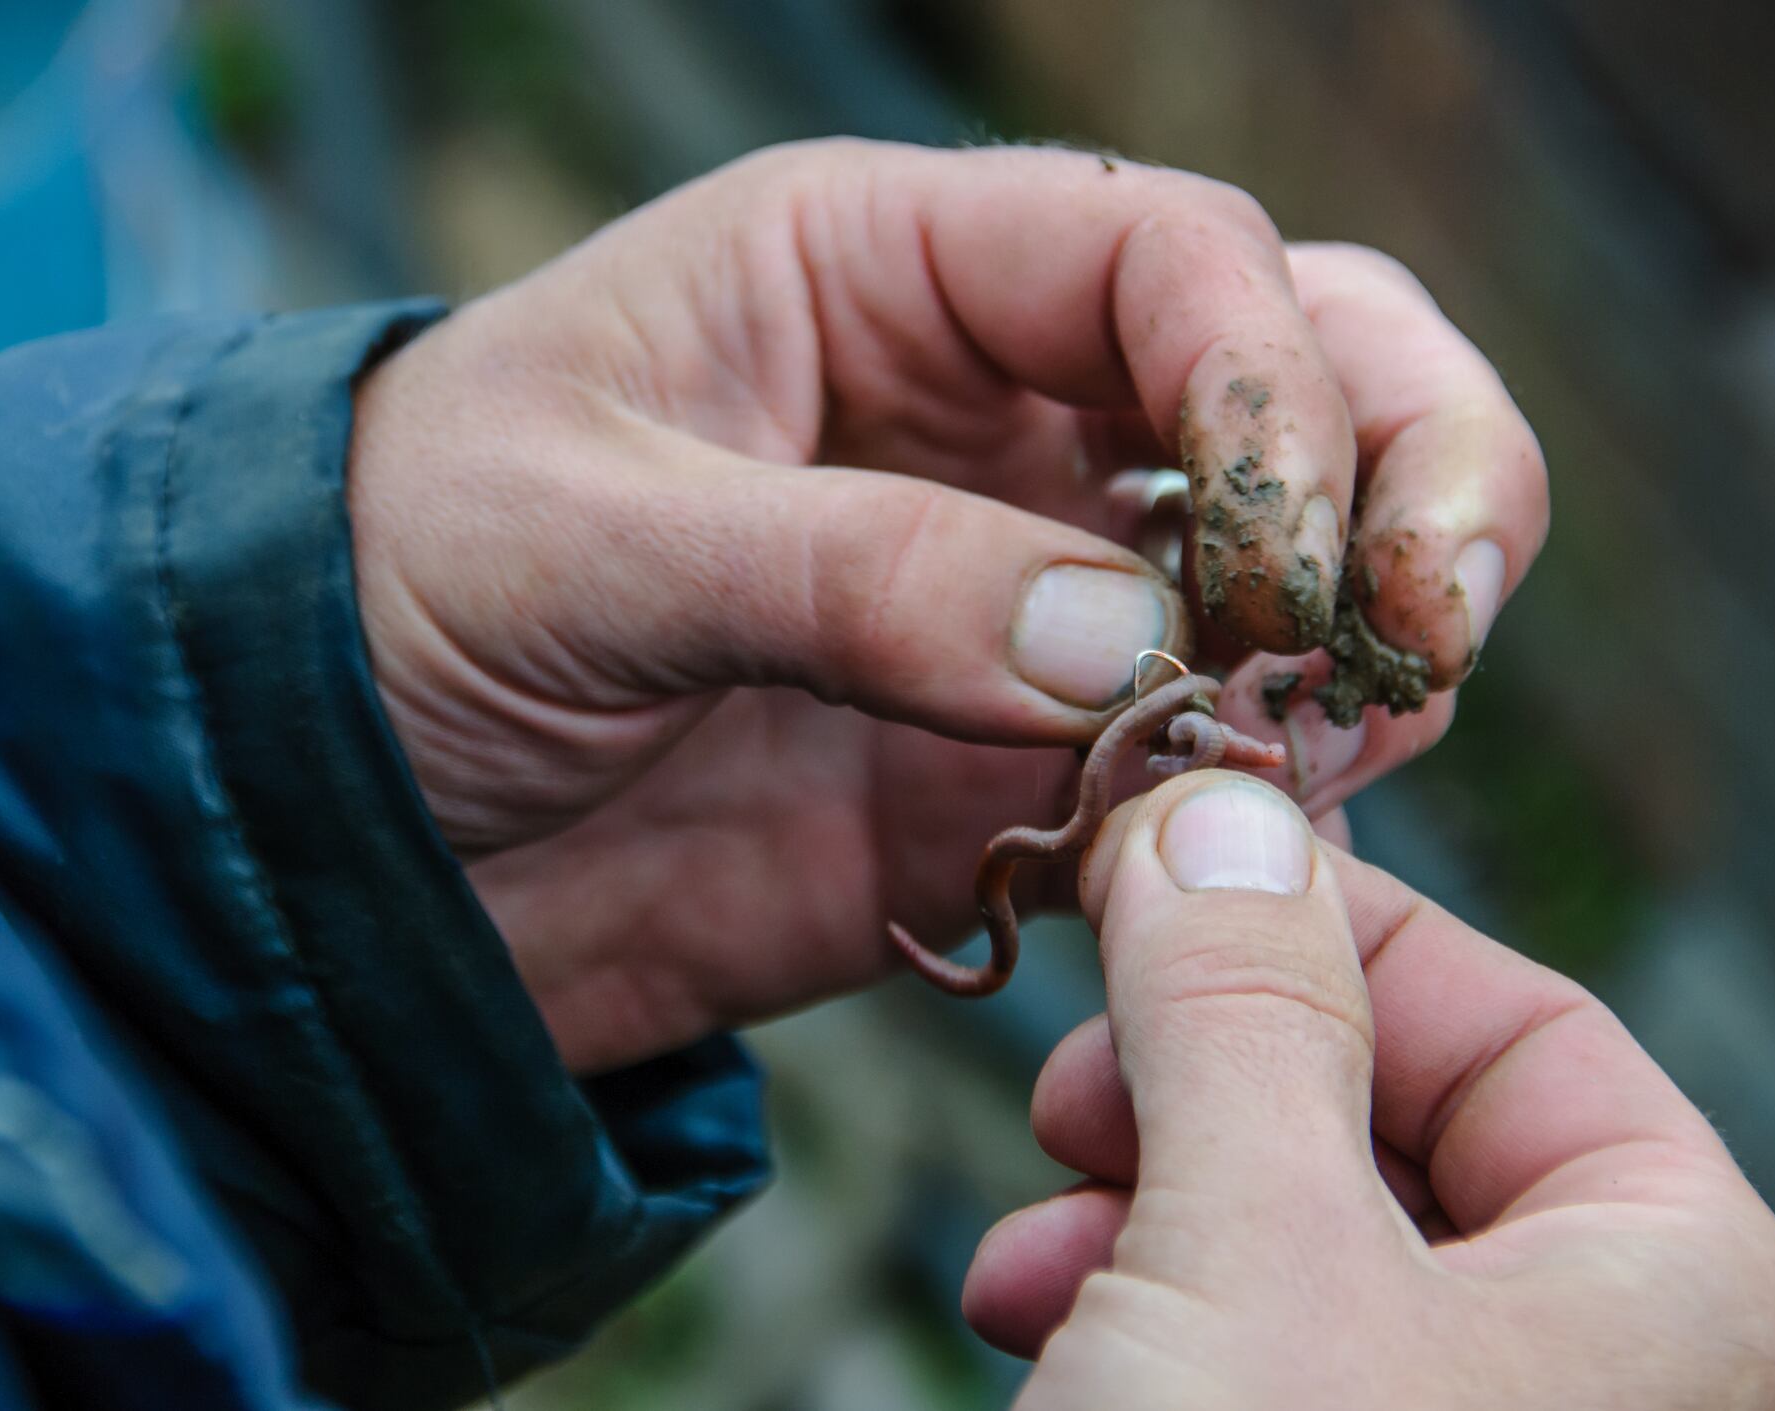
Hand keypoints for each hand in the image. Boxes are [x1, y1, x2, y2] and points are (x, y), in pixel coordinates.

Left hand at [347, 139, 1548, 1072]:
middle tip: (1435, 612)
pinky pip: (1208, 752)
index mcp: (886, 273)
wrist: (339, 822)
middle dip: (1419, 464)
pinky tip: (1237, 838)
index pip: (1169, 253)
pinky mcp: (1021, 752)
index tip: (1274, 539)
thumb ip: (847, 573)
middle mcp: (992, 410)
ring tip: (1331, 743)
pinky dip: (1263, 793)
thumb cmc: (397, 593)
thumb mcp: (584, 541)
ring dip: (1362, 642)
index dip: (1272, 373)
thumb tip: (1120, 635)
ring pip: (1295, 564)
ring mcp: (1026, 586)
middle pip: (1308, 369)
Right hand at [963, 772, 1774, 1407]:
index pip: (1527, 1028)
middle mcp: (1612, 1380)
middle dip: (1207, 1083)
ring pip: (1306, 1239)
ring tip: (1039, 1228)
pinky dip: (1137, 1303)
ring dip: (1144, 1198)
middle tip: (1085, 1074)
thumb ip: (1242, 1009)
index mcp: (1684, 1307)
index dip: (1332, 934)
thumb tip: (1225, 815)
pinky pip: (1259, 1350)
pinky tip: (1025, 1309)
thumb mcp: (1249, 1250)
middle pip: (1399, 1127)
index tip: (1164, 889)